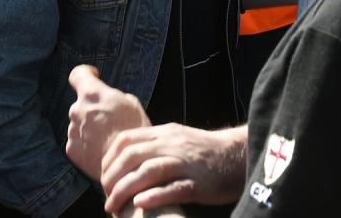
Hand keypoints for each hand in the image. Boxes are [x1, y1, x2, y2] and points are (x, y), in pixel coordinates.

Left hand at [66, 65, 148, 180]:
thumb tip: (105, 97)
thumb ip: (112, 95)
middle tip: (109, 117)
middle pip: (81, 102)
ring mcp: (72, 130)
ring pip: (79, 122)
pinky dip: (87, 141)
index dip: (85, 74)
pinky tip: (101, 147)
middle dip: (92, 106)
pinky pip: (78, 139)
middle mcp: (77, 110)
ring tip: (107, 136)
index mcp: (92, 94)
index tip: (93, 76)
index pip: (77, 74)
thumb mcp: (131, 102)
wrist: (128, 164)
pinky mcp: (71, 149)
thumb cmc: (134, 130)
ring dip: (90, 125)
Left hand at [101, 124, 247, 214]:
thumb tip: (124, 156)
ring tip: (113, 207)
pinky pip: (173, 188)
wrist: (237, 155)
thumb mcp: (177, 138)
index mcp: (165, 133)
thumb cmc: (203, 152)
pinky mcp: (198, 182)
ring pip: (148, 171)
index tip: (103, 176)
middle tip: (106, 196)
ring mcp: (185, 163)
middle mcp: (173, 144)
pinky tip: (140, 204)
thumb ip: (153, 143)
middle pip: (132, 155)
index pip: (126, 140)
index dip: (108, 159)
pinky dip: (154, 196)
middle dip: (112, 177)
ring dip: (125, 190)